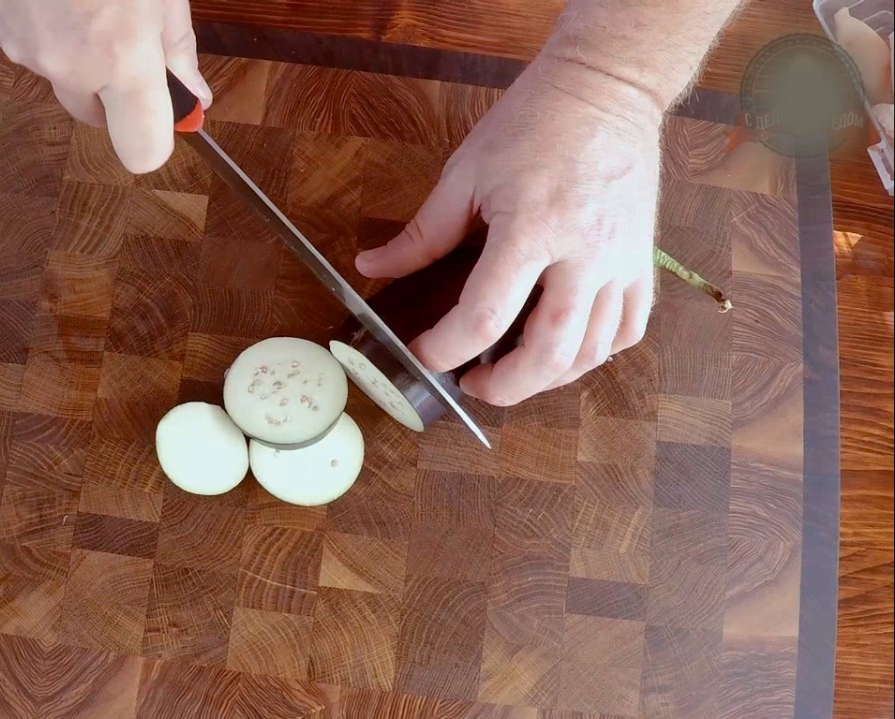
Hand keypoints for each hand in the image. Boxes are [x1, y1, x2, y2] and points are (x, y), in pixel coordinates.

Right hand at [0, 0, 211, 173]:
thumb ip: (176, 48)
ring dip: (72, 45)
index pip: (143, 151)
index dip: (155, 137)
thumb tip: (192, 97)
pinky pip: (22, 38)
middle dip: (111, 89)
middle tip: (124, 34)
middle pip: (94, 115)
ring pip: (56, 70)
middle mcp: (67, 65)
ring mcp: (19, 45)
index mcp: (122, 58)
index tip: (165, 113)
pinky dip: (37, 18)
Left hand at [356, 56, 664, 406]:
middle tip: (471, 383)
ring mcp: (622, 261)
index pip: (485, 316)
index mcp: (532, 229)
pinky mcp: (643, 261)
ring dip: (547, 378)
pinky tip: (562, 348)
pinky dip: (594, 353)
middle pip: (549, 354)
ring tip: (511, 370)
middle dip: (504, 387)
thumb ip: (422, 234)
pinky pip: (627, 330)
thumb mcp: (464, 174)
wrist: (606, 89)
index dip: (445, 348)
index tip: (423, 351)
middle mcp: (585, 254)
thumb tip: (372, 266)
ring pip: (592, 353)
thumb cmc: (533, 124)